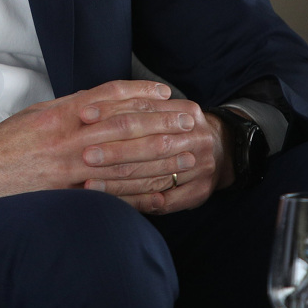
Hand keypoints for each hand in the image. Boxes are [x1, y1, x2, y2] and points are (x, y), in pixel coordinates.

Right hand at [0, 80, 179, 215]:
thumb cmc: (2, 146)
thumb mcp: (35, 115)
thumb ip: (69, 109)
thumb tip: (100, 102)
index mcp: (61, 113)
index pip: (110, 97)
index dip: (142, 94)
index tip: (166, 92)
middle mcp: (70, 138)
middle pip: (127, 127)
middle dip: (164, 123)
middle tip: (193, 119)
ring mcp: (71, 169)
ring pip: (127, 161)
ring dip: (162, 157)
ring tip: (188, 153)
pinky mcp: (70, 195)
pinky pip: (112, 194)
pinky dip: (139, 193)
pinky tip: (162, 191)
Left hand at [79, 98, 233, 214]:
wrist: (224, 151)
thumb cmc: (179, 128)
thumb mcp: (166, 108)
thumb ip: (135, 104)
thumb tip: (85, 105)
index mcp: (186, 112)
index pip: (144, 110)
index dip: (112, 111)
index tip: (83, 115)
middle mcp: (196, 138)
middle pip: (150, 145)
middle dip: (115, 151)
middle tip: (85, 155)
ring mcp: (201, 167)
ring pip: (155, 176)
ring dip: (119, 182)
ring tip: (90, 184)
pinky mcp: (200, 192)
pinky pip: (165, 201)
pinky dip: (139, 202)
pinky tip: (117, 203)